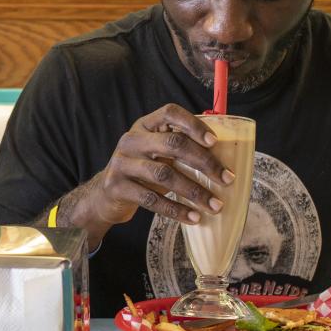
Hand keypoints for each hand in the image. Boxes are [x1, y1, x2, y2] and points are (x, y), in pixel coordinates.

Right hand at [65, 104, 234, 245]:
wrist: (103, 196)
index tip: (214, 142)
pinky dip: (176, 210)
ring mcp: (122, 163)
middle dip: (204, 162)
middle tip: (227, 179)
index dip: (193, 124)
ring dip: (194, 191)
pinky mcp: (117, 187)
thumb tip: (224, 157)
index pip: (170, 113)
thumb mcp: (155, 153)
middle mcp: (131, 140)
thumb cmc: (141, 172)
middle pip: (173, 144)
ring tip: (215, 205)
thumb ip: (178, 148)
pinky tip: (194, 217)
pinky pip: (151, 199)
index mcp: (144, 126)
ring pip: (164, 174)